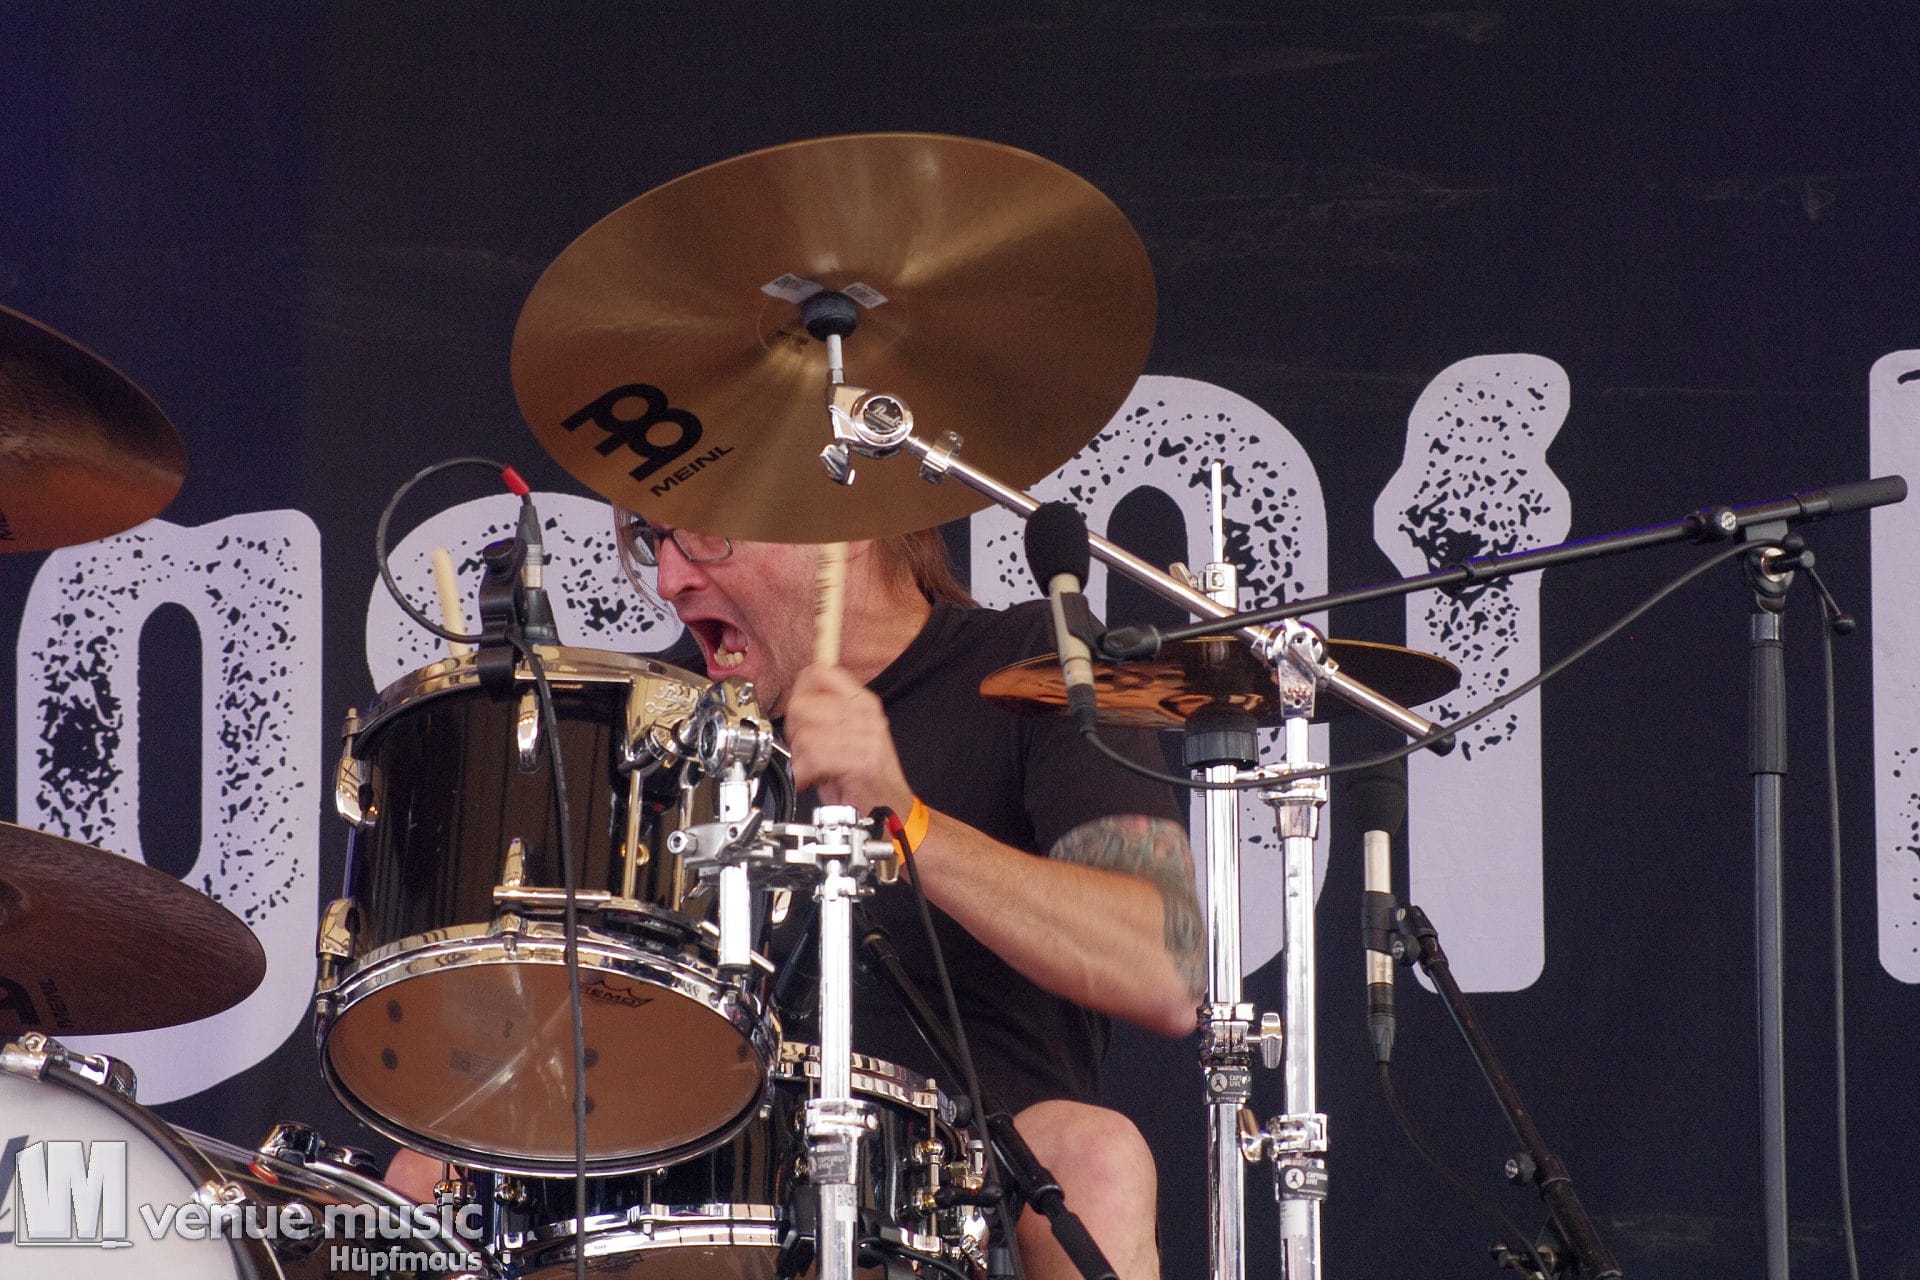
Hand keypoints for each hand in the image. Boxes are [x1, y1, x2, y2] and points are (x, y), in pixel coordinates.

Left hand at [783, 663, 913, 818]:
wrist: (893, 810)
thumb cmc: (863, 779)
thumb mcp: (844, 738)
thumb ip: (823, 715)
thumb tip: (796, 699)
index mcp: (862, 701)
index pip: (819, 672)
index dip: (798, 692)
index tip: (800, 716)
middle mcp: (867, 714)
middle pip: (802, 704)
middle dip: (793, 731)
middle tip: (805, 749)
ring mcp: (868, 735)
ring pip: (804, 734)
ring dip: (800, 758)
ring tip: (812, 767)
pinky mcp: (863, 759)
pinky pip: (814, 757)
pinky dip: (805, 773)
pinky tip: (813, 779)